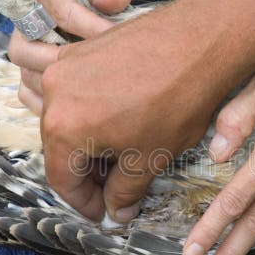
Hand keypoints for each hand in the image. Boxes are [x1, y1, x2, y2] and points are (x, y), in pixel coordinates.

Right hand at [9, 0, 131, 112]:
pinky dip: (47, 103)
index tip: (117, 37)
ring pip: (26, 70)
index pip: (60, 9)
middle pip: (29, 45)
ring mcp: (20, 41)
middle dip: (66, 62)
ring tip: (91, 91)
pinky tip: (76, 107)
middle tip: (99, 71)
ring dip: (57, 85)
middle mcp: (21, 15)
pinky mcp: (25, 65)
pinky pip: (25, 90)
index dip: (90, 25)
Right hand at [11, 0, 233, 221]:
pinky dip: (89, 110)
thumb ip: (124, 191)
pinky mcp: (83, 49)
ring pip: (65, 118)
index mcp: (63, 129)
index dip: (84, 203)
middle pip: (59, 147)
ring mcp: (66, 66)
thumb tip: (116, 210)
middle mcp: (54, 94)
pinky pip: (74, 89)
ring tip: (120, 152)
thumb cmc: (177, 100)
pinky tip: (118, 119)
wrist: (200, 42)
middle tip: (116, 187)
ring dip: (87, 141)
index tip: (103, 212)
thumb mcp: (150, 158)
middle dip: (86, 172)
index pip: (61, 180)